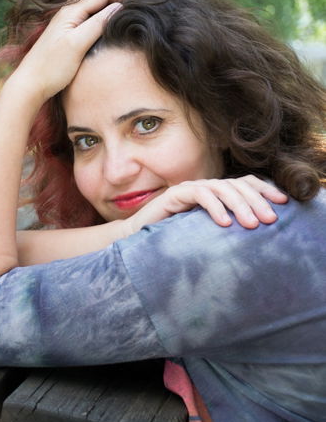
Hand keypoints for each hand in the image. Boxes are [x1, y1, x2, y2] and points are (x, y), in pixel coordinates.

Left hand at [15, 0, 130, 100]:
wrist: (30, 84)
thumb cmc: (52, 67)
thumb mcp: (77, 44)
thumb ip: (97, 24)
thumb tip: (118, 7)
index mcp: (71, 12)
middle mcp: (68, 14)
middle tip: (138, 5)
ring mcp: (66, 26)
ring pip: (93, 10)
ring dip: (110, 9)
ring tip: (128, 15)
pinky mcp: (66, 37)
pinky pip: (88, 21)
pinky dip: (102, 20)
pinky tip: (109, 29)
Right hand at [123, 176, 287, 235]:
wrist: (139, 238)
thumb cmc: (174, 237)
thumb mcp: (208, 232)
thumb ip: (227, 226)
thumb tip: (256, 232)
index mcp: (215, 193)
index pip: (244, 183)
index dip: (264, 190)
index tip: (282, 203)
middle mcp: (205, 187)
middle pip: (237, 185)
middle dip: (257, 201)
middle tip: (270, 219)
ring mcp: (190, 188)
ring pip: (221, 188)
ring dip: (239, 205)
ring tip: (251, 224)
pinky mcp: (175, 194)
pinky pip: (200, 194)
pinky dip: (214, 207)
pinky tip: (224, 222)